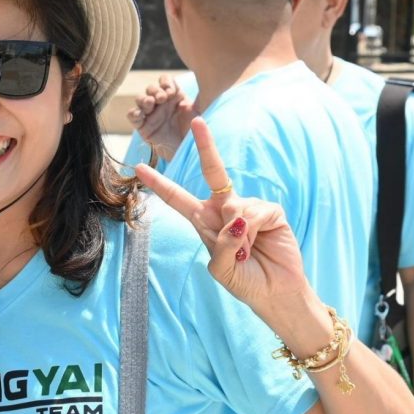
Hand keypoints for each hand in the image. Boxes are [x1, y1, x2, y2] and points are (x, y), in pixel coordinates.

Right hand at [126, 74, 194, 161]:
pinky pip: (133, 116)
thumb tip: (208, 82)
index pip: (165, 81)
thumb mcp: (199, 113)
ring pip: (140, 99)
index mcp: (174, 97)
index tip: (172, 91)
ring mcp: (151, 115)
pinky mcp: (142, 127)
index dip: (166, 83)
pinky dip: (134, 113)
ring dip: (144, 99)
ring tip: (150, 104)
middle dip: (155, 91)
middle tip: (162, 98)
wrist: (187, 152)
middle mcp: (161, 104)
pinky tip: (141, 115)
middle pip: (151, 89)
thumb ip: (201, 98)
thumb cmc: (194, 132)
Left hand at [135, 116, 308, 317]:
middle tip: (198, 121)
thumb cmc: (244, 282)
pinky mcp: (270, 211)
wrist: (275, 292)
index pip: (177, 199)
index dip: (159, 184)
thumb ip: (220, 245)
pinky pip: (255, 213)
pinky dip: (254, 232)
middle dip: (205, 146)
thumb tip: (235, 218)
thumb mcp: (221, 269)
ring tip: (246, 253)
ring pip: (234, 207)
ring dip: (238, 235)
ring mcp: (248, 208)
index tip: (138, 168)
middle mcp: (224, 209)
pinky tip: (259, 244)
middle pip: (213, 173)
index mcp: (204, 222)